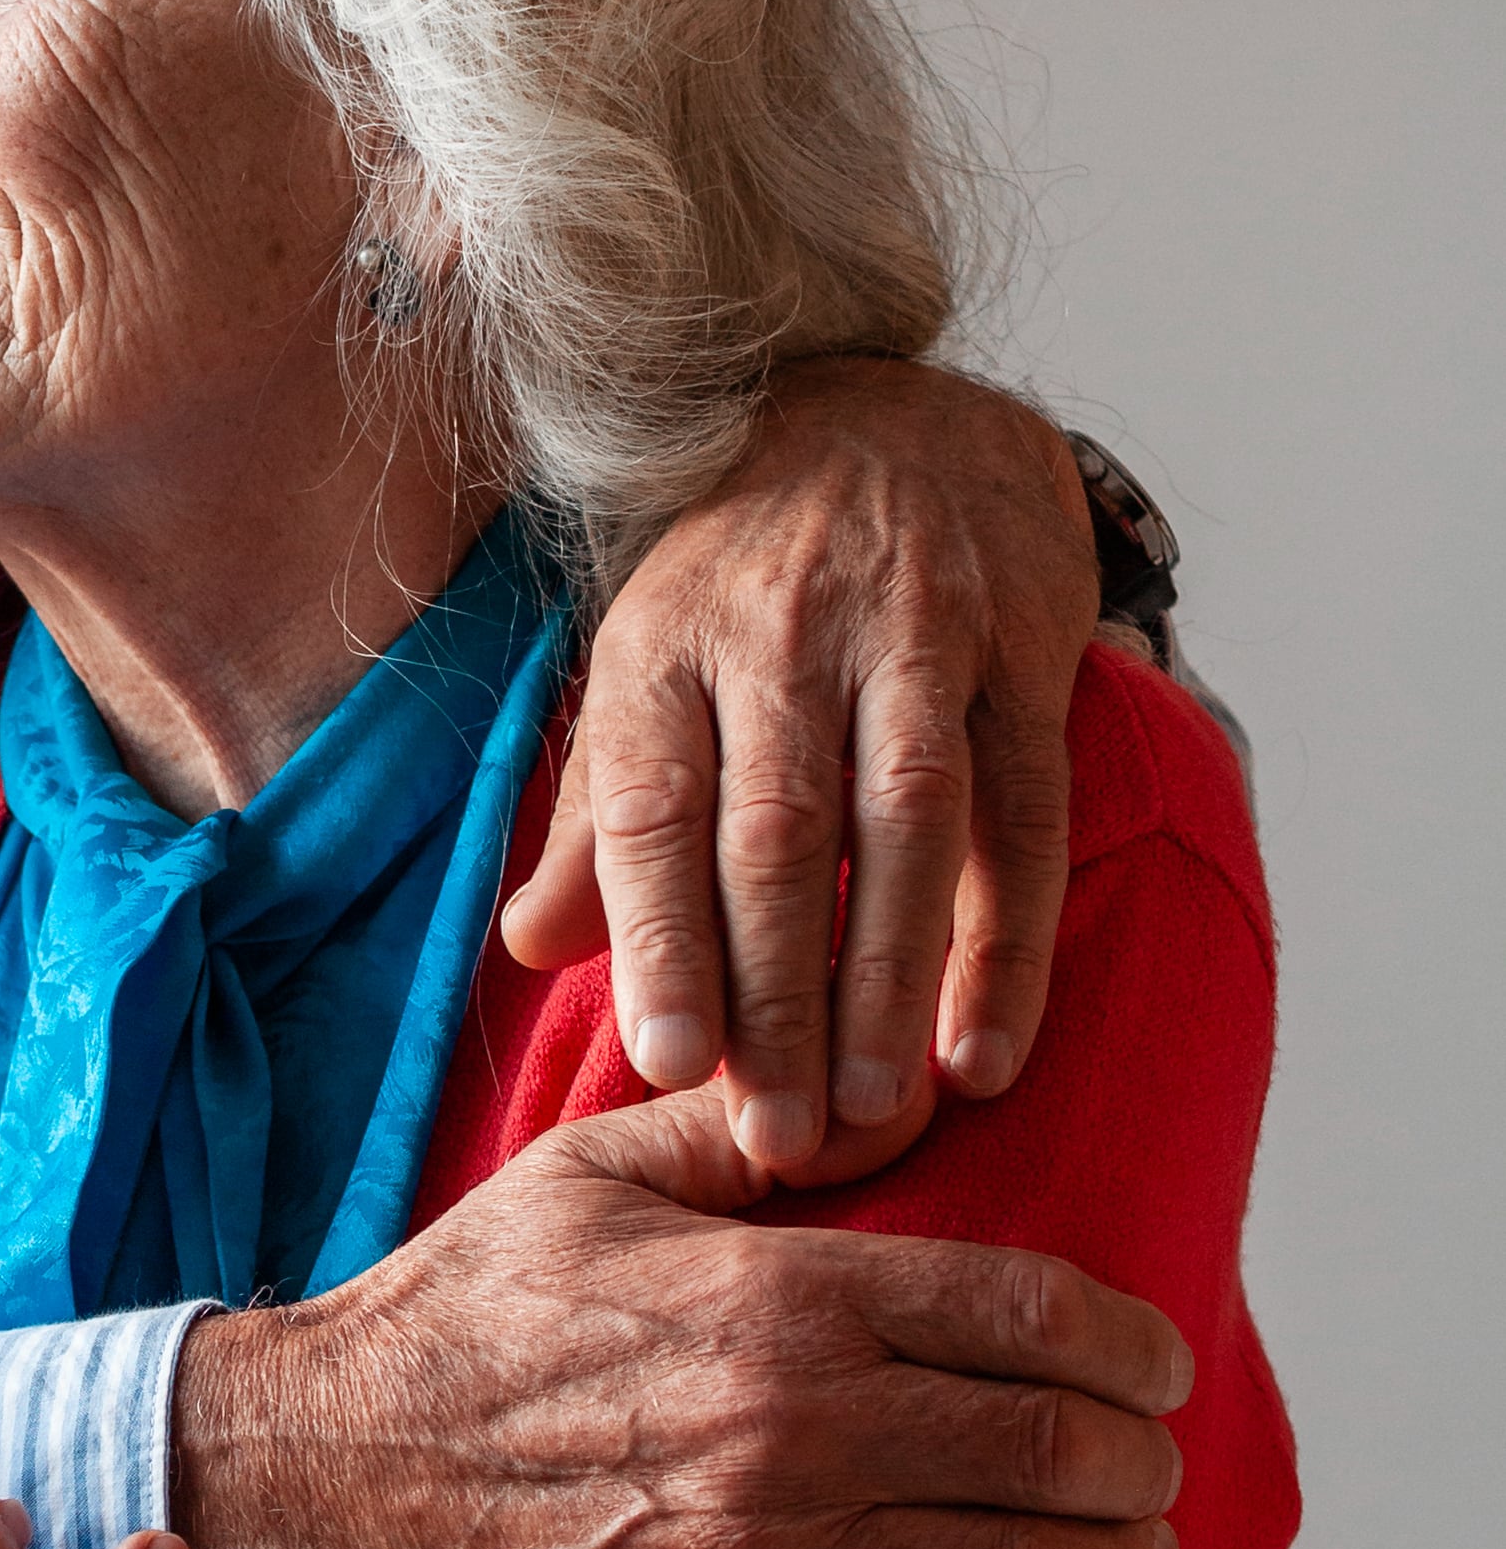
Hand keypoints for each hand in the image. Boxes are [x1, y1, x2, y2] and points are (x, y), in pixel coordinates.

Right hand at [170, 1092, 1189, 1548]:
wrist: (353, 1463)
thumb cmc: (472, 1312)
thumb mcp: (590, 1174)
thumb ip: (738, 1130)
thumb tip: (870, 1098)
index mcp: (778, 1302)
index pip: (1026, 1317)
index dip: (1127, 1341)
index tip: (1156, 1352)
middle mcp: (802, 1432)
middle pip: (1059, 1457)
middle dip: (1135, 1456)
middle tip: (1143, 1447)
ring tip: (1117, 1536)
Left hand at [501, 356, 1098, 1168]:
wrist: (890, 414)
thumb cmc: (744, 580)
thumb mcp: (644, 669)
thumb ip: (599, 819)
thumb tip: (526, 951)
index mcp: (663, 647)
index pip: (654, 807)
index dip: (659, 937)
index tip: (664, 1061)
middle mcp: (779, 636)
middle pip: (776, 835)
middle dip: (776, 996)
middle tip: (775, 1134)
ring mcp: (908, 637)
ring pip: (904, 826)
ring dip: (889, 981)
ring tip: (875, 1114)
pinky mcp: (1019, 650)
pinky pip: (1021, 811)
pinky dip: (1009, 940)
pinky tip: (984, 1046)